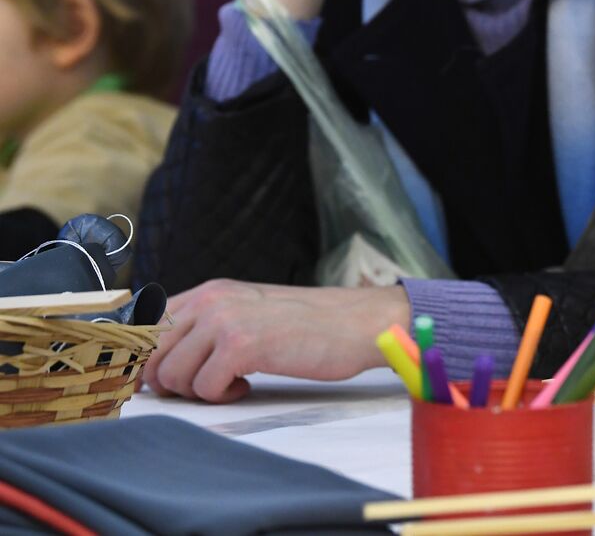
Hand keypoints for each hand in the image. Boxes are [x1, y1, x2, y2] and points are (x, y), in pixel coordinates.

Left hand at [142, 280, 409, 402]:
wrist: (357, 323)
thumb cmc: (309, 326)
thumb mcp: (251, 312)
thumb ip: (208, 326)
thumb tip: (157, 363)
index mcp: (211, 291)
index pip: (146, 326)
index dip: (144, 361)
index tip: (160, 381)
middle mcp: (212, 300)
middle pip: (151, 355)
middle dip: (170, 382)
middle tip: (206, 385)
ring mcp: (225, 320)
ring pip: (172, 375)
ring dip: (198, 391)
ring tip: (233, 382)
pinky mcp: (243, 344)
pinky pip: (203, 388)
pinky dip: (223, 396)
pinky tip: (249, 384)